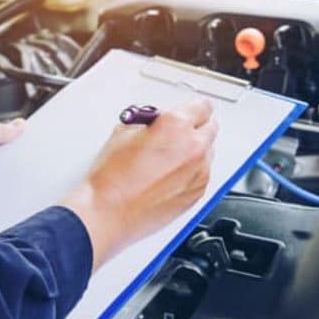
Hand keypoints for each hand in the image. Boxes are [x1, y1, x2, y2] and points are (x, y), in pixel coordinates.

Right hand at [61, 99, 216, 270]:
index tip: (191, 111)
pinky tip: (169, 175)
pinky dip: (193, 171)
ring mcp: (199, 171)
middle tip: (178, 133)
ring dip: (195, 150)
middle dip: (195, 127)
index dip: (193, 108)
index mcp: (176, 126)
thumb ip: (151, 122)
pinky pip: (203, 173)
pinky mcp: (198, 192)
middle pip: (210, 127)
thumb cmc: (112, 178)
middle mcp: (194, 147)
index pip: (202, 106)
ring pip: (208, 151)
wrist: (108, 213)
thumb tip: (158, 122)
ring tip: (168, 159)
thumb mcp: (124, 132)